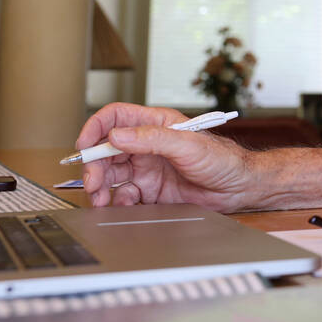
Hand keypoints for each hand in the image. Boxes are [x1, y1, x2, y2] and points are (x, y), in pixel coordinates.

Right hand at [77, 102, 255, 212]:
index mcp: (155, 124)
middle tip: (93, 183)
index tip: (84, 145)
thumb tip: (116, 135)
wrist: (238, 188)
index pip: (115, 118)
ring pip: (111, 174)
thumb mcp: (187, 144)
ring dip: (101, 186)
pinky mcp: (150, 190)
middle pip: (106, 149)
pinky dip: (118, 200)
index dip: (95, 128)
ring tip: (101, 199)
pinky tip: (125, 204)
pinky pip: (124, 194)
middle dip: (94, 165)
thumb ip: (152, 139)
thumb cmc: (222, 159)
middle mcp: (147, 145)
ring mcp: (147, 168)